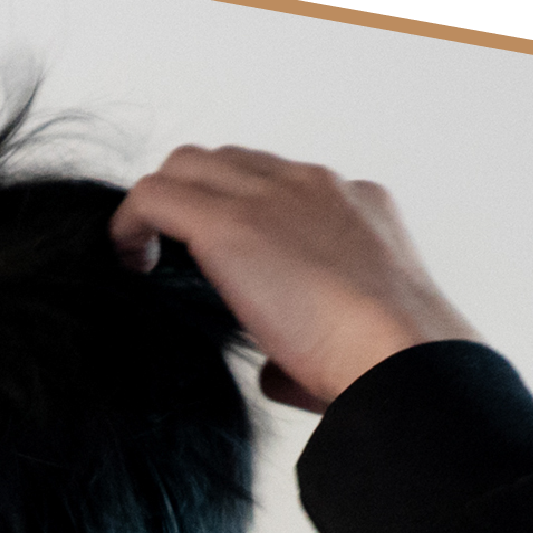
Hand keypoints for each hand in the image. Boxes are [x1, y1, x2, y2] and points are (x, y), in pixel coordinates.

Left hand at [110, 148, 478, 411]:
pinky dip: (130, 226)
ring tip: (147, 261)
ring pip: (189, 166)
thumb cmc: (384, 366)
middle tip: (174, 258)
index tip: (222, 263)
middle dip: (195, 200)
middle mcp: (313, 186)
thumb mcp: (353, 336)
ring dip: (164, 208)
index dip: (239, 213)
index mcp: (352, 207)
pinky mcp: (230, 223)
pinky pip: (154, 196)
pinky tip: (129, 265)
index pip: (278, 184)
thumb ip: (306, 340)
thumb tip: (274, 370)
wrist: (403, 358)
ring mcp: (272, 196)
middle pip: (229, 162)